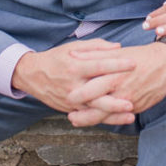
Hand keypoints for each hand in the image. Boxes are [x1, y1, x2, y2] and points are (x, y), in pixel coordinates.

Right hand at [11, 39, 136, 125]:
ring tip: (131, 114)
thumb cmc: (57, 58)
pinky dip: (104, 118)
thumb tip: (118, 47)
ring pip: (94, 110)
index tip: (133, 63)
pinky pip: (89, 116)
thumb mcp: (74, 47)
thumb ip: (96, 46)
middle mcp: (72, 85)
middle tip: (133, 98)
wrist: (33, 75)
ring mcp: (70, 100)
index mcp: (74, 66)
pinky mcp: (70, 109)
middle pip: (96, 94)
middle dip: (114, 98)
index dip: (116, 64)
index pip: (98, 66)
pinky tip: (119, 119)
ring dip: (113, 114)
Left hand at [68, 42, 165, 119]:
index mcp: (115, 75)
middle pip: (98, 107)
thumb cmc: (141, 55)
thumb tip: (74, 55)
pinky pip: (119, 116)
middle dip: (82, 114)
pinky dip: (108, 119)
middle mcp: (122, 90)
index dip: (78, 95)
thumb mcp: (118, 52)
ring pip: (107, 115)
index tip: (66, 96)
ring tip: (77, 120)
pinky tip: (98, 119)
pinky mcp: (137, 107)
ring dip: (91, 120)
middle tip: (69, 115)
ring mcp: (130, 101)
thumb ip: (95, 54)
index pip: (92, 88)